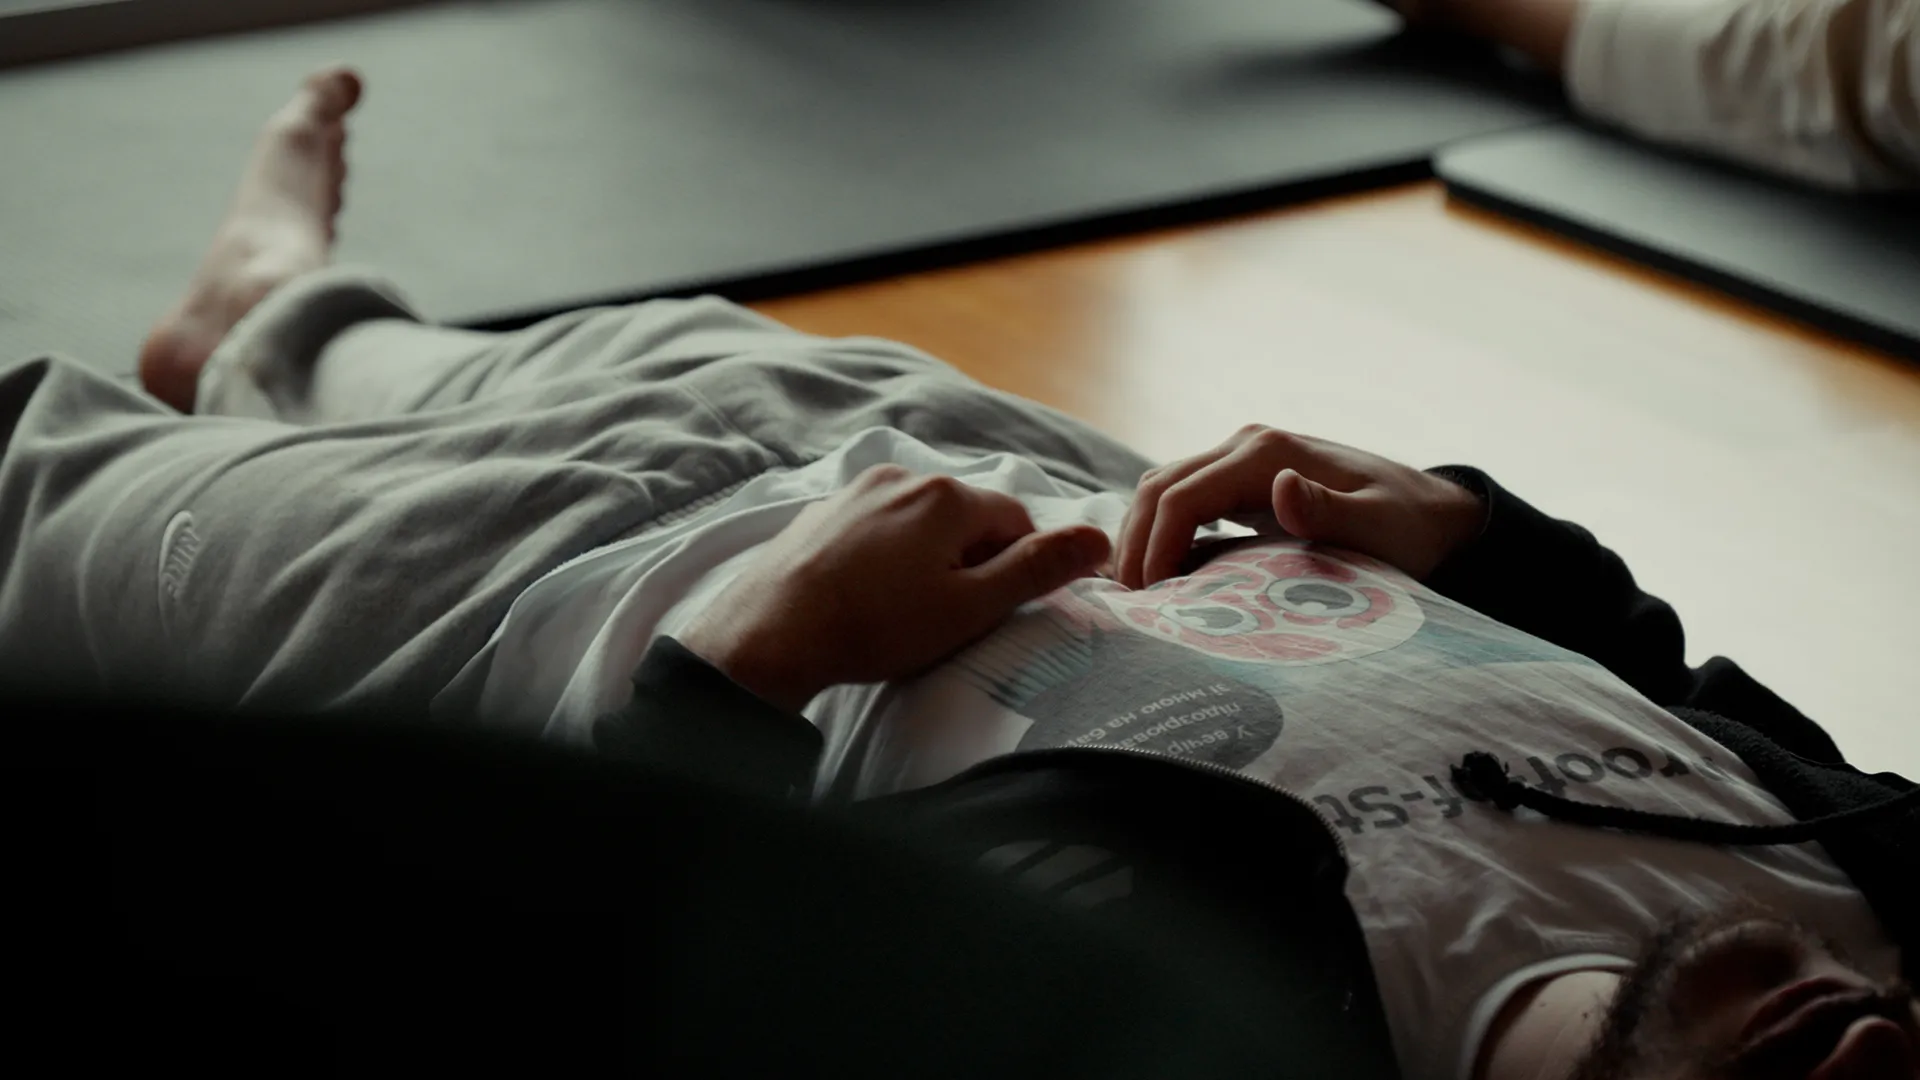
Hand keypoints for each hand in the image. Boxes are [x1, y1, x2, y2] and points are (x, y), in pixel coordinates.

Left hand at [679, 465, 1110, 710]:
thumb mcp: (971, 607)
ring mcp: (859, 490)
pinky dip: (886, 556)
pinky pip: (879, 528)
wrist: (770, 634)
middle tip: (946, 617)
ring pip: (921, 522)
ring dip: (928, 558)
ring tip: (903, 611)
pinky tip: (867, 597)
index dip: (1019, 567)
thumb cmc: (876, 626)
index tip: (994, 609)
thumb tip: (1099, 538)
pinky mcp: (824, 510)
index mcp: (949, 495)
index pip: (1018, 521)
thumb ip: (1037, 570)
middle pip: (968, 518)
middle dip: (971, 561)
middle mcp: (905, 477)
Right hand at [1114, 425, 1484, 588]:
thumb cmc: (1407, 528)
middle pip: (1160, 487)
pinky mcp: (1243, 481)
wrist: (1430, 513)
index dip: (1154, 546)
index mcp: (1267, 453)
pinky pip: (1184, 500)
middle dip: (1134, 543)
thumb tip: (1281, 487)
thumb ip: (1328, 511)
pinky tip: (1156, 576)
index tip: (1149, 600)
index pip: (1182, 495)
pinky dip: (1160, 533)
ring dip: (1140, 536)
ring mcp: (1241, 460)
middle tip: (1128, 605)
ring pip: (1163, 489)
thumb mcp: (1376, 527)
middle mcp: (1246, 446)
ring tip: (1135, 595)